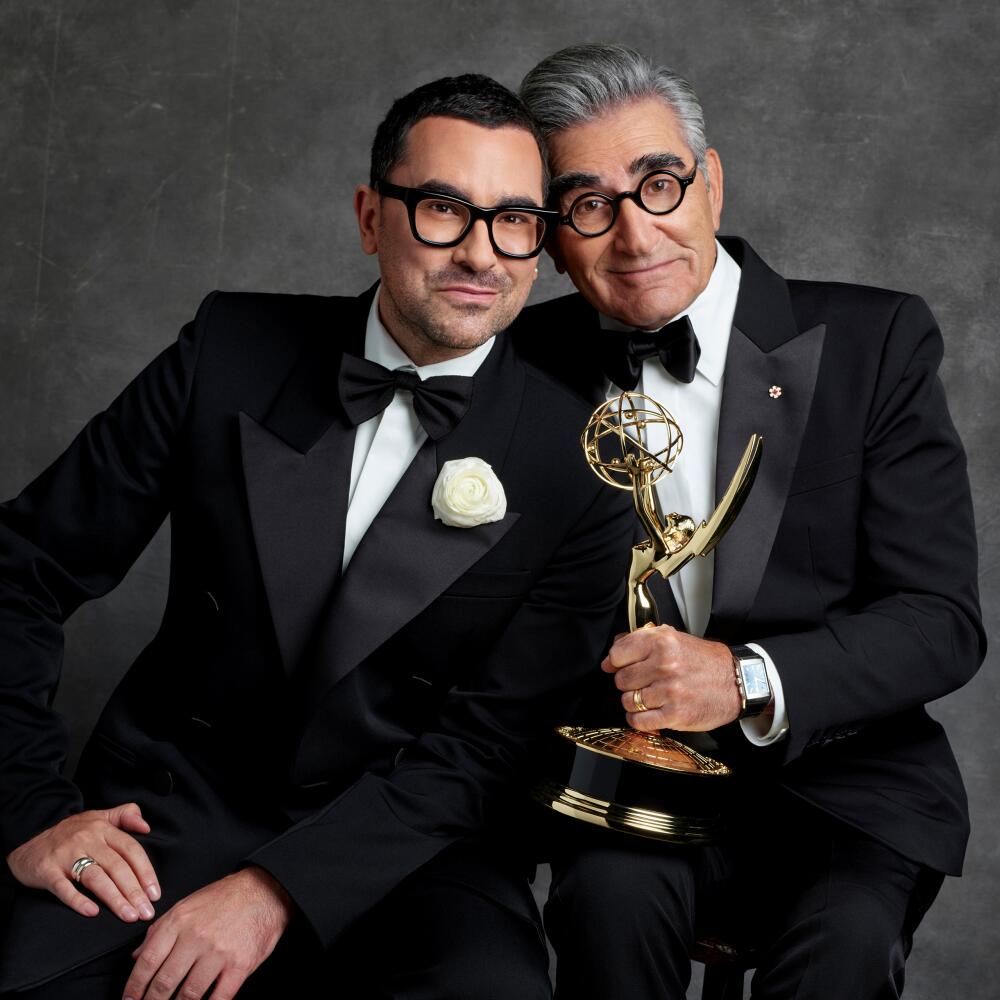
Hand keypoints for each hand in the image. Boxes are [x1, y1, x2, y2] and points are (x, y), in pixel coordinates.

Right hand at [6, 803, 159, 921]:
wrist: (27, 847)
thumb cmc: (71, 834)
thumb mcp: (98, 817)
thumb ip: (125, 816)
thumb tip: (147, 825)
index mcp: (102, 828)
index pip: (131, 850)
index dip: (145, 872)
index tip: (155, 893)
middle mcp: (86, 839)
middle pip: (116, 867)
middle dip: (134, 891)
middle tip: (146, 912)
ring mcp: (66, 854)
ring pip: (95, 878)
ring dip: (115, 899)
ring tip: (129, 916)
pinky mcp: (47, 870)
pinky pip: (64, 888)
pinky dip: (78, 901)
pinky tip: (93, 913)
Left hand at [123, 866, 292, 999]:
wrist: (265, 890)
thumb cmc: (225, 898)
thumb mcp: (187, 905)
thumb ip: (160, 930)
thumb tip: (136, 955)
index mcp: (179, 921)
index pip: (148, 962)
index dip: (134, 988)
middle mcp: (196, 937)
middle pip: (164, 982)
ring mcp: (219, 952)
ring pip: (189, 994)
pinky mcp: (241, 964)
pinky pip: (219, 997)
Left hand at [602, 625, 741, 731]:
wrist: (736, 681)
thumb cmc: (703, 660)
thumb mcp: (673, 638)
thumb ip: (639, 642)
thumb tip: (609, 658)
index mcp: (661, 641)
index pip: (617, 654)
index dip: (616, 662)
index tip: (621, 666)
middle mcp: (664, 665)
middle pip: (621, 680)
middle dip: (628, 683)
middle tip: (643, 682)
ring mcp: (670, 691)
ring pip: (628, 701)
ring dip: (634, 702)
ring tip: (650, 697)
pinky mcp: (675, 714)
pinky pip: (639, 721)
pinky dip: (639, 719)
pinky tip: (649, 713)